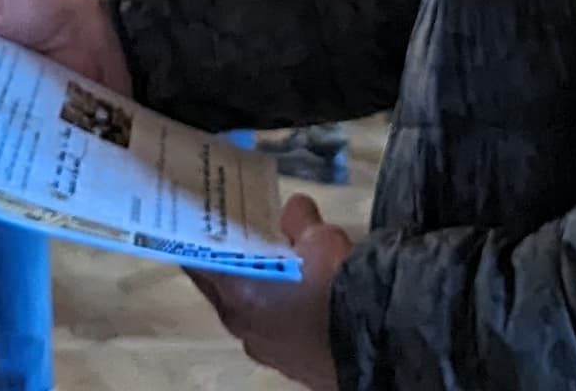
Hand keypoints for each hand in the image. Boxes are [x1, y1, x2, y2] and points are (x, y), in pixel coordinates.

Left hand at [193, 195, 350, 388]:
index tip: (202, 219)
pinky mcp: (287, 365)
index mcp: (236, 292)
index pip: (197, 258)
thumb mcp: (321, 238)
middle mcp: (240, 325)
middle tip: (241, 238)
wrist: (378, 342)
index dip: (199, 236)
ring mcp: (263, 350)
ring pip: (247, 312)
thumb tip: (294, 208)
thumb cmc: (338, 286)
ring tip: (278, 269)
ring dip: (257, 291)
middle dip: (230, 263)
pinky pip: (272, 331)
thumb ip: (298, 220)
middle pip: (221, 287)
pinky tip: (301, 301)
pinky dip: (278, 313)